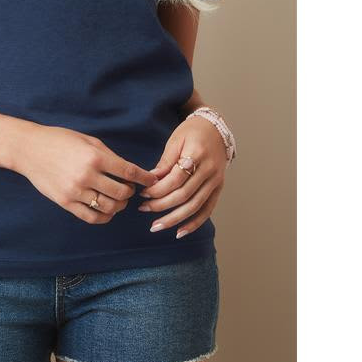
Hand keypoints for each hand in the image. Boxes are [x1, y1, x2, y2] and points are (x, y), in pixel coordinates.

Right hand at [12, 125, 158, 224]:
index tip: (151, 181)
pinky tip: (106, 210)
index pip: (129, 172)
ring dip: (119, 205)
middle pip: (122, 193)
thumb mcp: (88, 140)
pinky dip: (105, 217)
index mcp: (95, 157)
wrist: (28, 149)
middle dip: (130, 192)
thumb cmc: (59, 140)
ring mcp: (75, 191)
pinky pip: (92, 217)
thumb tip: (131, 172)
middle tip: (128, 188)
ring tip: (117, 199)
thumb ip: (109, 156)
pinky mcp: (65, 203)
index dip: (145, 178)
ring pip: (109, 208)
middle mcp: (86, 175)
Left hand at [137, 114, 227, 237]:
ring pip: (195, 206)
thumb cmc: (191, 133)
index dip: (158, 188)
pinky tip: (180, 232)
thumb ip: (165, 162)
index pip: (176, 179)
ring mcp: (216, 182)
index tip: (143, 193)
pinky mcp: (219, 189)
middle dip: (162, 205)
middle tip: (143, 209)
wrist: (216, 129)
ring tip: (156, 226)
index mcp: (197, 155)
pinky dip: (194, 223)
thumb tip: (150, 180)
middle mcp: (210, 170)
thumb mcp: (175, 141)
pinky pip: (207, 210)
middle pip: (184, 195)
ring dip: (174, 219)